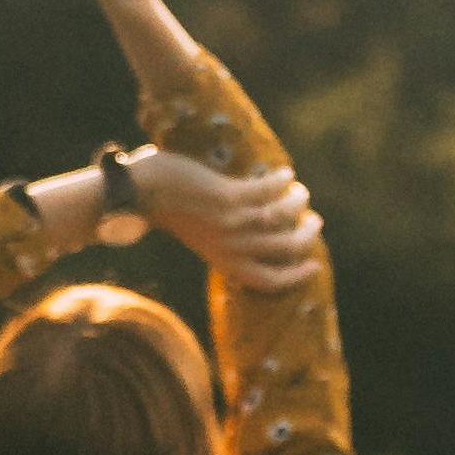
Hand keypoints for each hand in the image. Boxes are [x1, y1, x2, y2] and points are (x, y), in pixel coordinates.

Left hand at [116, 145, 326, 298]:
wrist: (140, 194)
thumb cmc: (168, 210)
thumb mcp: (201, 237)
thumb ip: (225, 241)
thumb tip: (259, 228)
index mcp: (224, 261)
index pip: (269, 281)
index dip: (296, 276)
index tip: (314, 264)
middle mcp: (231, 247)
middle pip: (285, 249)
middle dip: (305, 237)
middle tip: (314, 222)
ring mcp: (230, 222)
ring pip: (281, 217)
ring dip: (297, 203)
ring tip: (300, 192)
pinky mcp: (227, 197)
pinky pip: (267, 191)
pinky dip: (282, 181)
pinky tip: (285, 173)